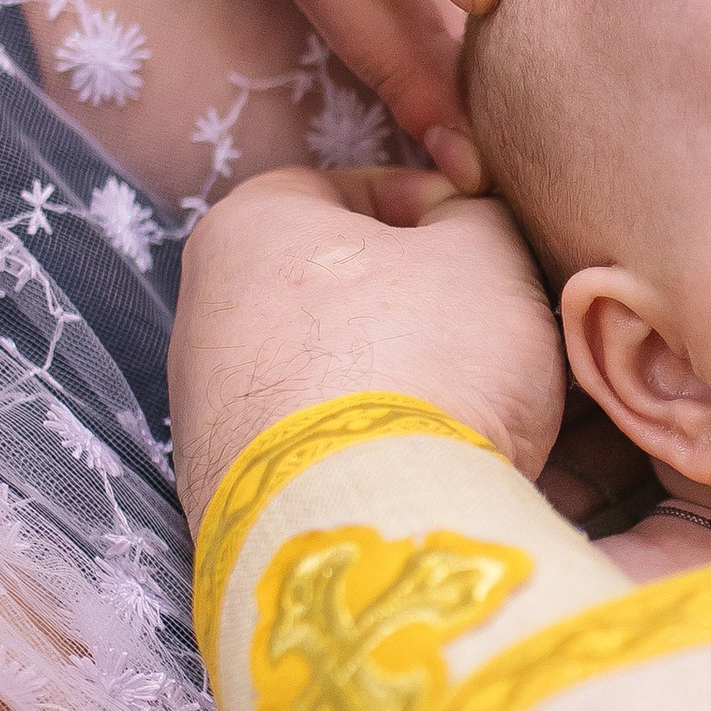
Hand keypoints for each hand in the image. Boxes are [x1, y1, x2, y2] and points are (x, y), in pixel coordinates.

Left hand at [170, 166, 564, 531]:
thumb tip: (465, 222)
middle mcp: (207, 317)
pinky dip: (387, 457)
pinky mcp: (235, 499)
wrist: (359, 523)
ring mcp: (212, 418)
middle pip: (338, 294)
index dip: (430, 204)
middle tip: (504, 336)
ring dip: (414, 391)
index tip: (485, 239)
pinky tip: (453, 475)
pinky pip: (330, 456)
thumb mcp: (485, 253)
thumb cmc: (420, 360)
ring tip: (496, 419)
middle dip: (425, 311)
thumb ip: (478, 216)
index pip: (346, 187)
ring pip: (340, 382)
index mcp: (248, 228)